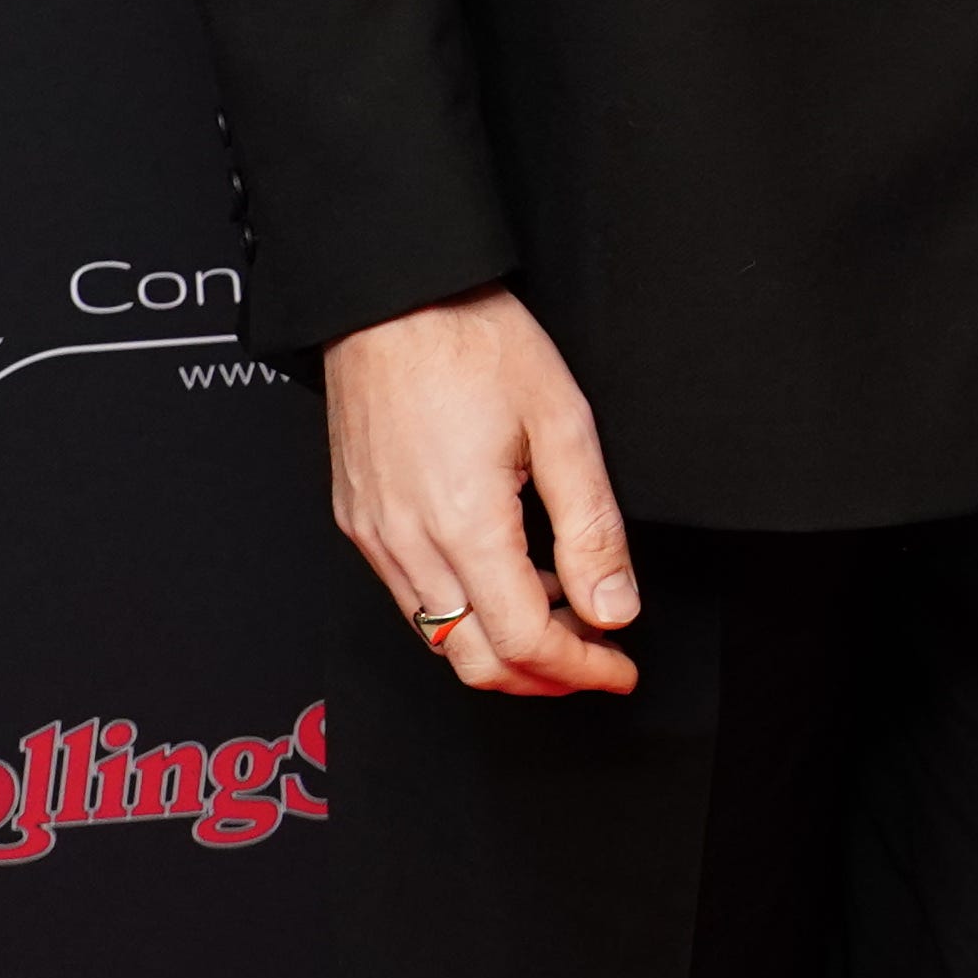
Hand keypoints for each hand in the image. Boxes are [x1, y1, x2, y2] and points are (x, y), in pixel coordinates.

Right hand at [322, 288, 639, 697]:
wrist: (392, 300)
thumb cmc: (476, 344)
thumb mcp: (563, 425)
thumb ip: (591, 528)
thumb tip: (613, 610)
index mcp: (462, 525)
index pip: (522, 642)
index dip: (579, 668)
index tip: (619, 668)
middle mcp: (406, 544)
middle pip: (471, 660)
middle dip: (541, 677)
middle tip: (596, 661)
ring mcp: (373, 537)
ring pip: (437, 636)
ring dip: (502, 646)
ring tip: (562, 615)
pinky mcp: (358, 521)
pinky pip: (411, 597)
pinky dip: (463, 611)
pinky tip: (508, 577)